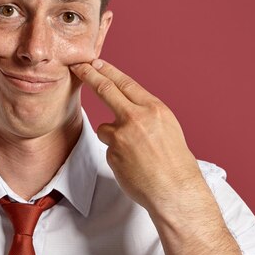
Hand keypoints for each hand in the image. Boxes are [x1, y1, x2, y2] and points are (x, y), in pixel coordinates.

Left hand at [70, 59, 207, 215]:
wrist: (176, 192)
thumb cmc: (175, 162)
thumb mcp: (167, 127)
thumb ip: (145, 113)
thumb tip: (126, 105)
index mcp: (154, 109)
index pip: (125, 83)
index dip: (107, 71)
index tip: (95, 63)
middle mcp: (137, 118)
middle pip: (105, 90)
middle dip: (89, 76)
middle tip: (78, 67)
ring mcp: (122, 136)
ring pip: (104, 128)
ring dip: (113, 137)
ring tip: (136, 154)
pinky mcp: (112, 154)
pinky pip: (109, 149)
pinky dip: (117, 156)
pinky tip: (133, 166)